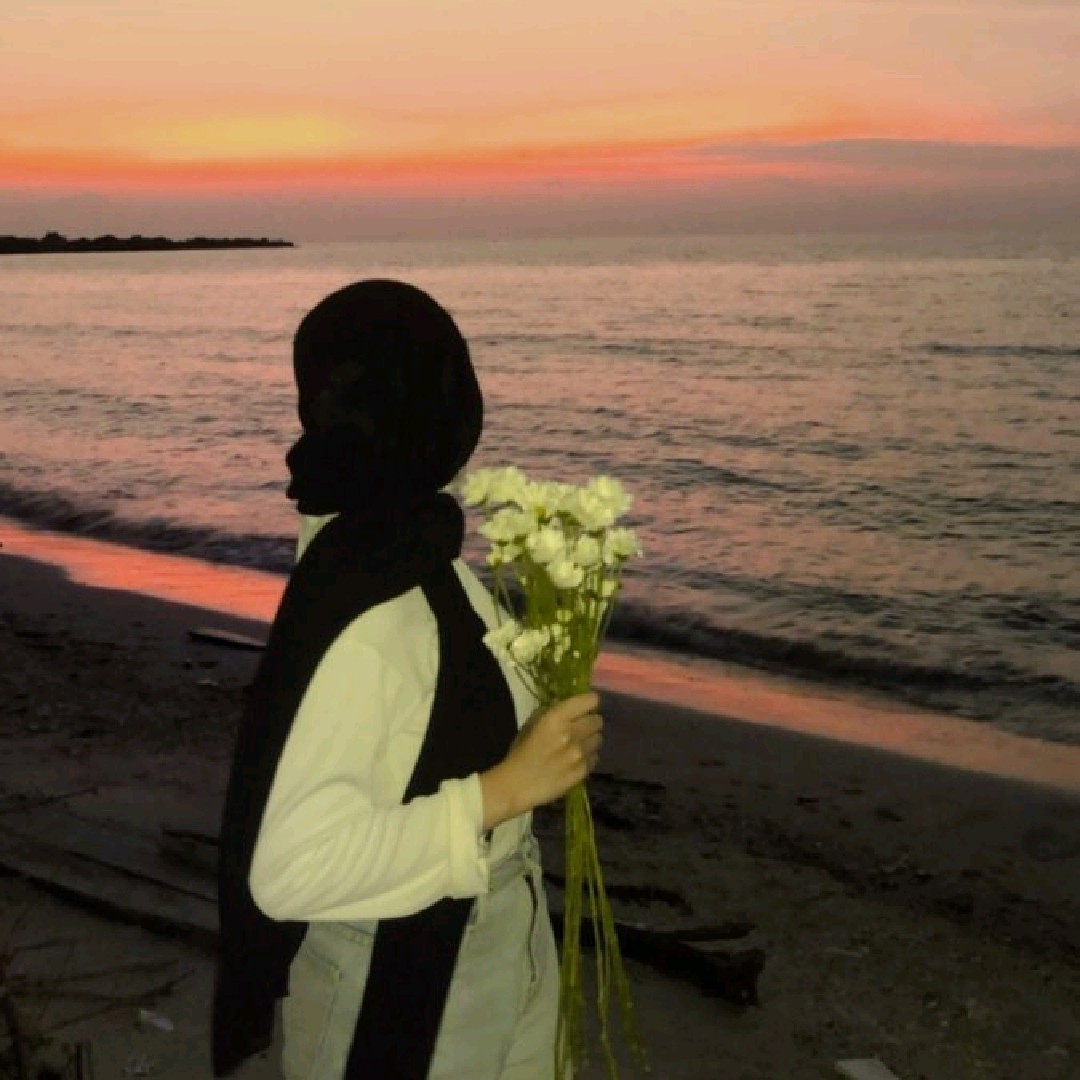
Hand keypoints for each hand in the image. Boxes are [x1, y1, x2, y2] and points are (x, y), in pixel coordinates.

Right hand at [480, 691, 602, 829]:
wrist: (516, 786)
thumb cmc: (520, 753)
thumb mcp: (532, 725)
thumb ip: (552, 713)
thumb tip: (570, 708)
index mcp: (556, 718)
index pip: (590, 700)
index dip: (590, 702)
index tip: (585, 707)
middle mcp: (572, 733)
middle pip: (598, 720)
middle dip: (590, 721)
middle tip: (581, 727)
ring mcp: (579, 753)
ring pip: (599, 739)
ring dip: (590, 739)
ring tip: (578, 745)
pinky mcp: (583, 771)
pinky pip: (595, 757)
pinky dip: (588, 756)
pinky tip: (575, 760)